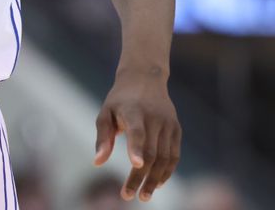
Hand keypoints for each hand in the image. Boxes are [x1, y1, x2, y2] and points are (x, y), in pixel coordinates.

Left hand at [93, 67, 180, 201]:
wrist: (145, 77)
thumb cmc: (120, 99)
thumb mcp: (105, 112)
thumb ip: (103, 138)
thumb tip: (97, 163)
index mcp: (133, 110)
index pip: (137, 131)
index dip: (136, 148)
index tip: (135, 165)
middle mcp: (154, 117)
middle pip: (151, 152)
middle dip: (141, 177)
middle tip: (130, 196)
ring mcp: (168, 123)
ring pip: (164, 157)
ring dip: (155, 179)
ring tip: (144, 195)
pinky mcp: (176, 129)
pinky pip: (174, 155)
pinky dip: (167, 171)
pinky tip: (157, 183)